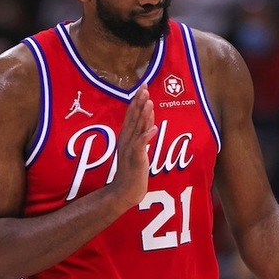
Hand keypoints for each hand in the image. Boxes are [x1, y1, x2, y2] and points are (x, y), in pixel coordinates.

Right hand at [111, 84, 156, 209]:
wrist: (125, 191)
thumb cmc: (132, 172)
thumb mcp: (137, 150)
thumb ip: (142, 136)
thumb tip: (149, 123)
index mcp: (126, 137)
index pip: (132, 115)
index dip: (137, 100)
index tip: (143, 86)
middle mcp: (126, 140)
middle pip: (133, 118)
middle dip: (139, 101)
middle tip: (144, 87)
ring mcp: (130, 149)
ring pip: (137, 128)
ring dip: (143, 114)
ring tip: (148, 101)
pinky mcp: (135, 159)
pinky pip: (141, 146)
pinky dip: (146, 136)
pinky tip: (153, 128)